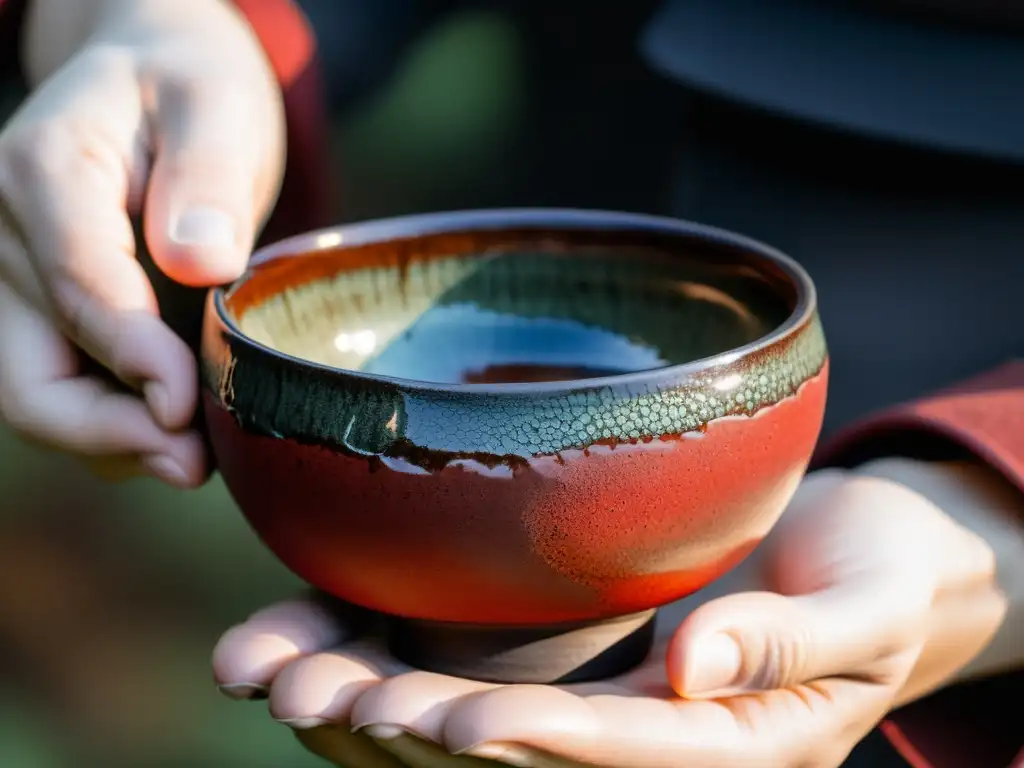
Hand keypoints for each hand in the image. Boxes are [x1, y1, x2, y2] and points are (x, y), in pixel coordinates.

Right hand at [0, 0, 283, 486]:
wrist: (153, 81)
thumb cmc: (189, 92)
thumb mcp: (216, 108)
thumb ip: (207, 178)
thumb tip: (200, 261)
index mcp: (44, 170)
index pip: (81, 285)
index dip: (135, 360)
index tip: (191, 408)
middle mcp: (2, 233)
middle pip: (29, 370)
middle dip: (110, 433)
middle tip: (193, 467)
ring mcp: (7, 278)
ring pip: (33, 394)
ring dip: (108, 442)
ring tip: (192, 461)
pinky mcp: (32, 310)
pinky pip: (54, 386)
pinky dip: (110, 423)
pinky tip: (173, 432)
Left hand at [213, 460, 1012, 767]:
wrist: (858, 557)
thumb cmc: (876, 579)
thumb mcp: (864, 607)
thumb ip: (791, 641)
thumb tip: (694, 666)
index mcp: (721, 746)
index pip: (619, 753)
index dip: (542, 743)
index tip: (459, 724)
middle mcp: (637, 733)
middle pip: (510, 750)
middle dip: (408, 726)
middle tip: (313, 693)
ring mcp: (588, 697)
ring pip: (460, 715)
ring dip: (364, 696)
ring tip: (270, 667)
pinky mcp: (559, 652)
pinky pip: (459, 664)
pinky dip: (376, 647)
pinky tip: (304, 631)